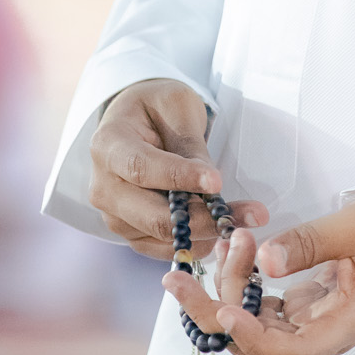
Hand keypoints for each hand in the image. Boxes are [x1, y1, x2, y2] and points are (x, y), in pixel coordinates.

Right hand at [87, 78, 267, 259]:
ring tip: (245, 218)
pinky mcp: (130, 231)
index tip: (217, 181)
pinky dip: (195, 242)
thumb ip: (188, 144)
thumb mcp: (176, 107)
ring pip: (161, 236)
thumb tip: (208, 183)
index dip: (179, 178)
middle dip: (204, 218)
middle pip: (153, 215)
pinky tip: (221, 228)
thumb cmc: (156, 107)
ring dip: (207, 232)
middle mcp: (103, 186)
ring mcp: (113, 214)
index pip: (142, 168)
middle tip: (251, 214)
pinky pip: (163, 247)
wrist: (134, 122)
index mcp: (108, 145)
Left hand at [164, 190, 354, 354]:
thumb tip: (266, 260)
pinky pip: (261, 303)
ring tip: (222, 243)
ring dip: (226, 287)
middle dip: (214, 311)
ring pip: (254, 321)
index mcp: (345, 324)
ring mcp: (311, 319)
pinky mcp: (302, 304)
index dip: (253, 337)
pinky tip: (232, 250)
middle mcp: (323, 331)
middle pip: (260, 340)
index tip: (223, 310)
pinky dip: (241, 279)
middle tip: (177, 281)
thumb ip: (313, 241)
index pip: (292, 350)